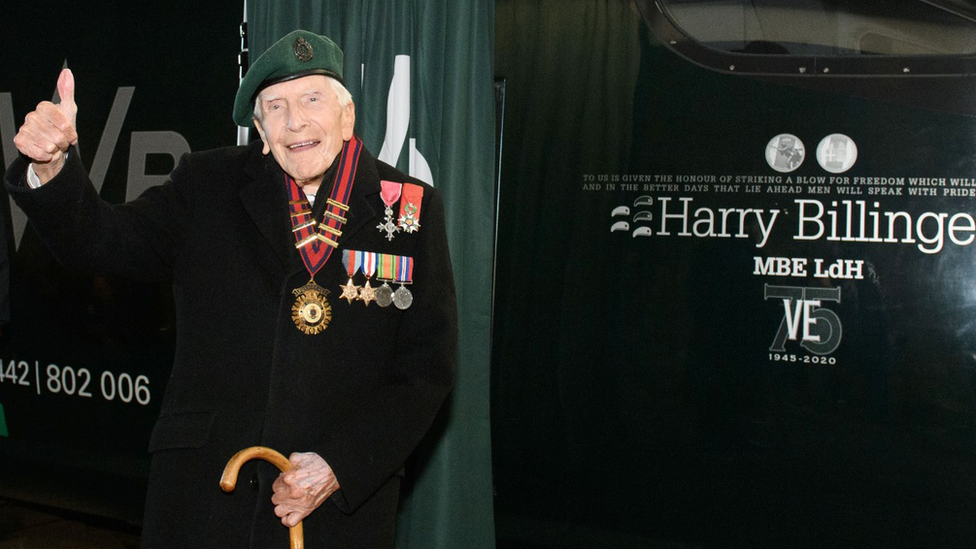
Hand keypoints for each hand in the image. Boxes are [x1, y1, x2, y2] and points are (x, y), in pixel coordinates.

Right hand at [13, 69, 78, 183]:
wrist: (53, 147)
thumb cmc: (62, 128)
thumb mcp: (69, 109)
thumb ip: (67, 91)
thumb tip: (67, 72)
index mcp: (43, 107)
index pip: (64, 123)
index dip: (71, 133)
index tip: (71, 134)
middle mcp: (31, 116)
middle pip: (57, 136)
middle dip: (63, 142)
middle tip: (60, 140)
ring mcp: (24, 129)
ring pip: (48, 146)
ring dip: (55, 149)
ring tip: (53, 145)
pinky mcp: (20, 142)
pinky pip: (38, 153)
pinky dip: (45, 156)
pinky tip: (44, 151)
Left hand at [270, 452, 339, 526]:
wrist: (335, 473)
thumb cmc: (320, 465)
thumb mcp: (303, 457)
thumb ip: (290, 461)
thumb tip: (286, 466)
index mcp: (289, 478)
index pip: (274, 486)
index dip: (280, 484)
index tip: (286, 483)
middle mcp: (292, 492)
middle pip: (275, 498)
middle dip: (281, 494)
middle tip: (288, 491)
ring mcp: (298, 503)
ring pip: (278, 511)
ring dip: (282, 506)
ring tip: (288, 502)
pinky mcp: (305, 511)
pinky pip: (289, 522)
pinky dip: (287, 520)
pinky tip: (290, 513)